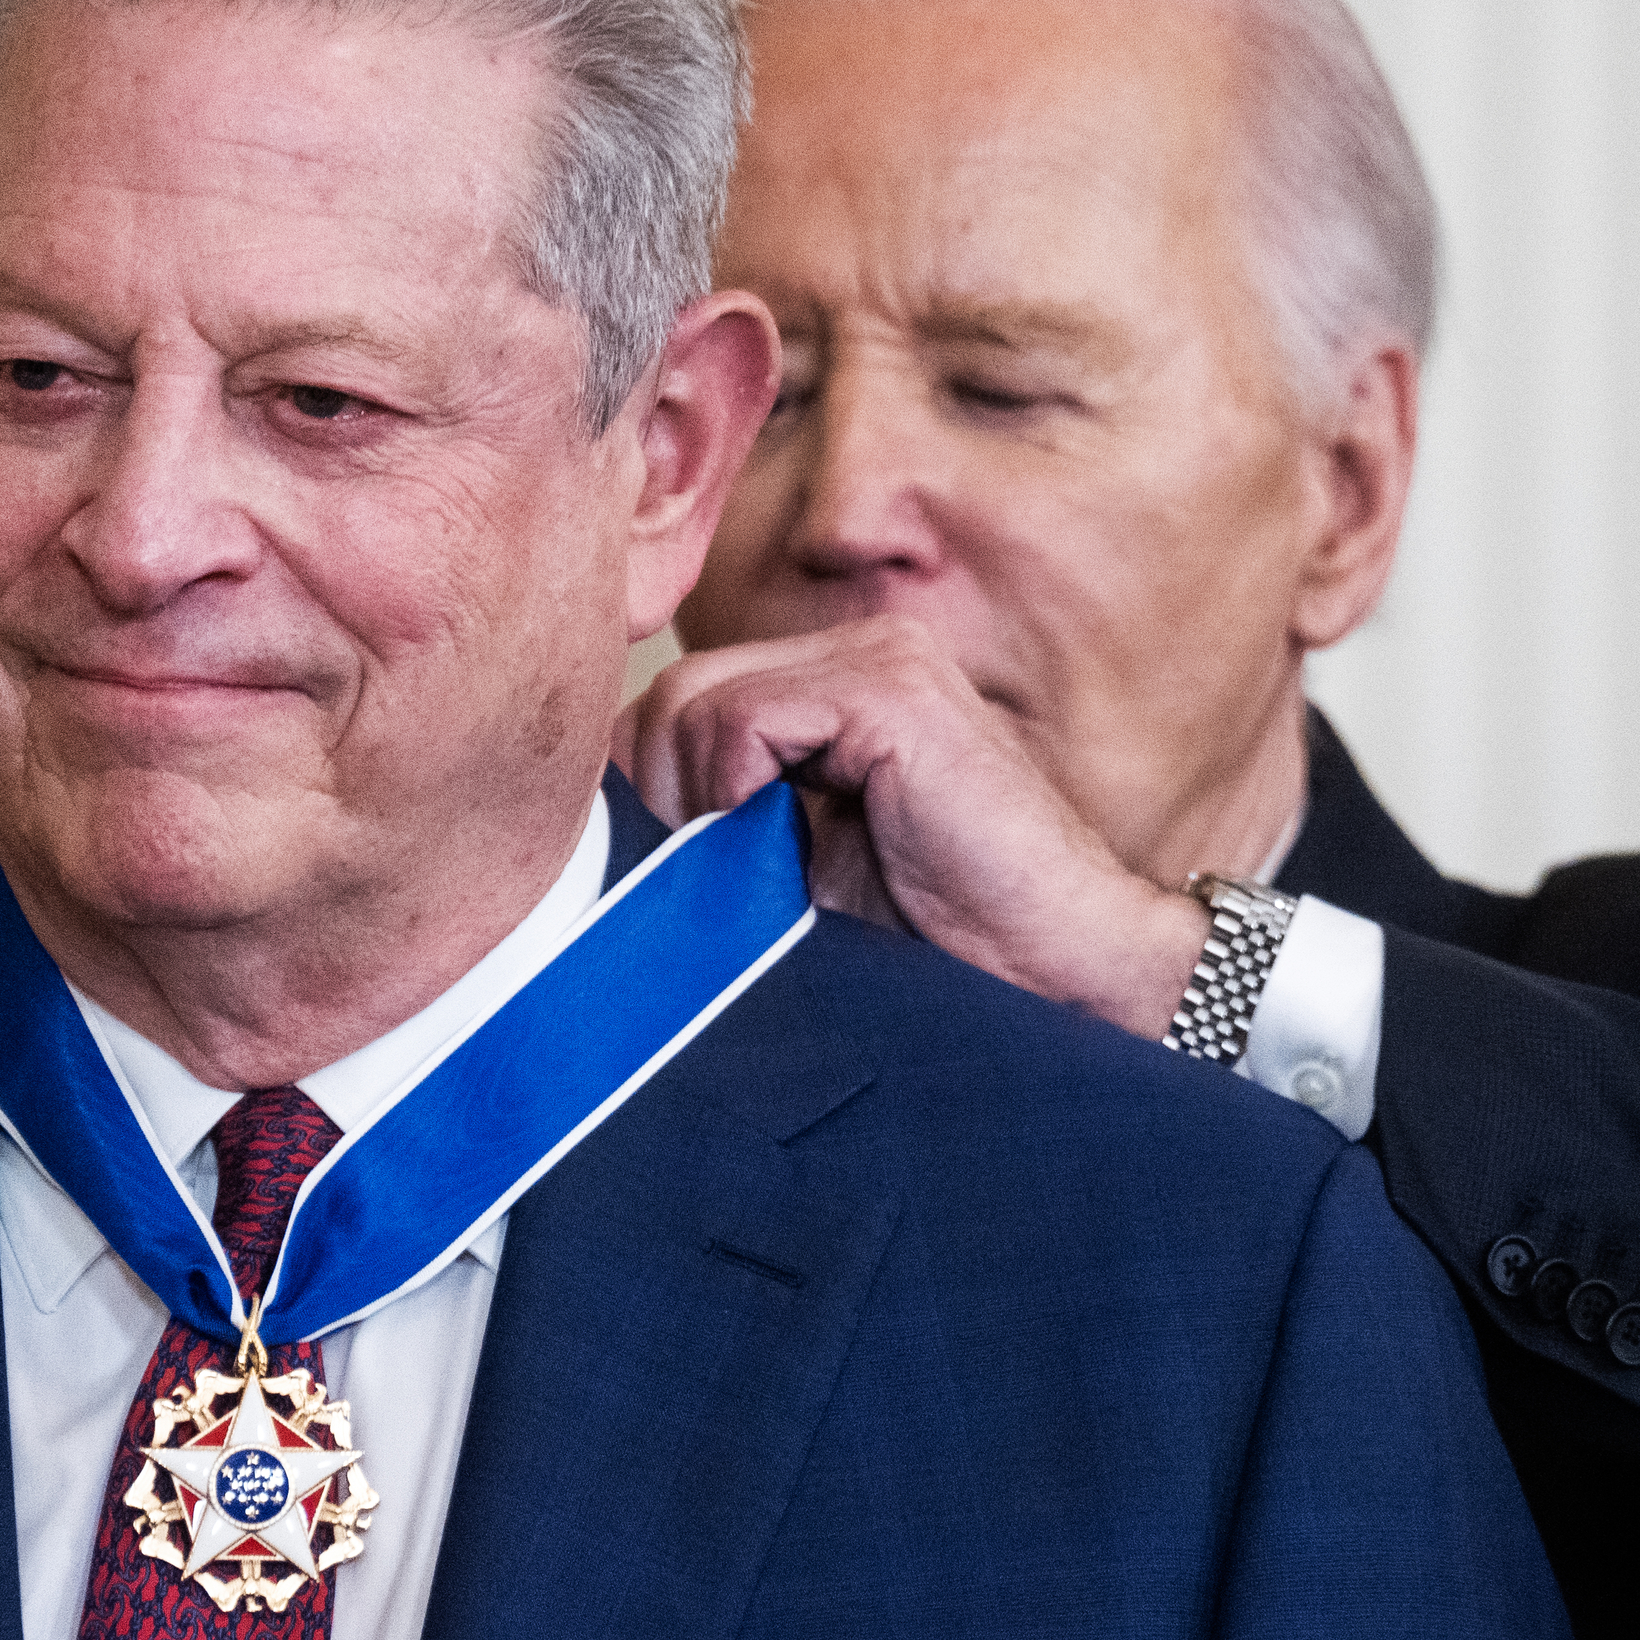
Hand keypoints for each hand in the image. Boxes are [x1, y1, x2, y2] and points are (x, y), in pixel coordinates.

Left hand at [617, 620, 1212, 1037]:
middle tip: (708, 889)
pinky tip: (786, 849)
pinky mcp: (890, 690)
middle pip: (662, 700)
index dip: (645, 798)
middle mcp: (850, 656)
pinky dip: (733, 790)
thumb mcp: (787, 884)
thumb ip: (709, 828)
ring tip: (759, 879)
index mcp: (826, 694)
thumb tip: (581, 832)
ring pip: (686, 704)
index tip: (663, 881)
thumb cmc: (928, 952)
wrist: (1058, 983)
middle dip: (657, 803)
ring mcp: (876, 660)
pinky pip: (740, 718)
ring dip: (695, 807)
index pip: (668, 711)